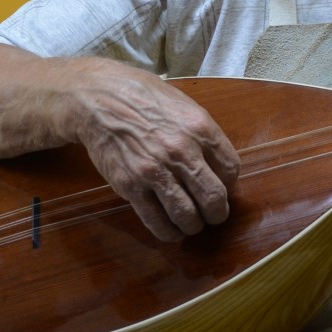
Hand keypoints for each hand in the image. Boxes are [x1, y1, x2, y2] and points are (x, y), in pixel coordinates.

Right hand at [71, 60, 240, 241]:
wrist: (99, 99)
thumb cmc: (144, 99)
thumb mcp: (185, 107)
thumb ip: (204, 137)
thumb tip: (219, 167)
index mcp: (200, 129)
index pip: (231, 170)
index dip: (229, 185)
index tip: (222, 189)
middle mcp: (181, 151)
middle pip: (214, 198)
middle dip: (217, 213)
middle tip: (213, 215)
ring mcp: (155, 171)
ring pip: (188, 216)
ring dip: (194, 226)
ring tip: (191, 224)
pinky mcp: (131, 186)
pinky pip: (157, 221)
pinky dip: (169, 232)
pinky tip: (172, 230)